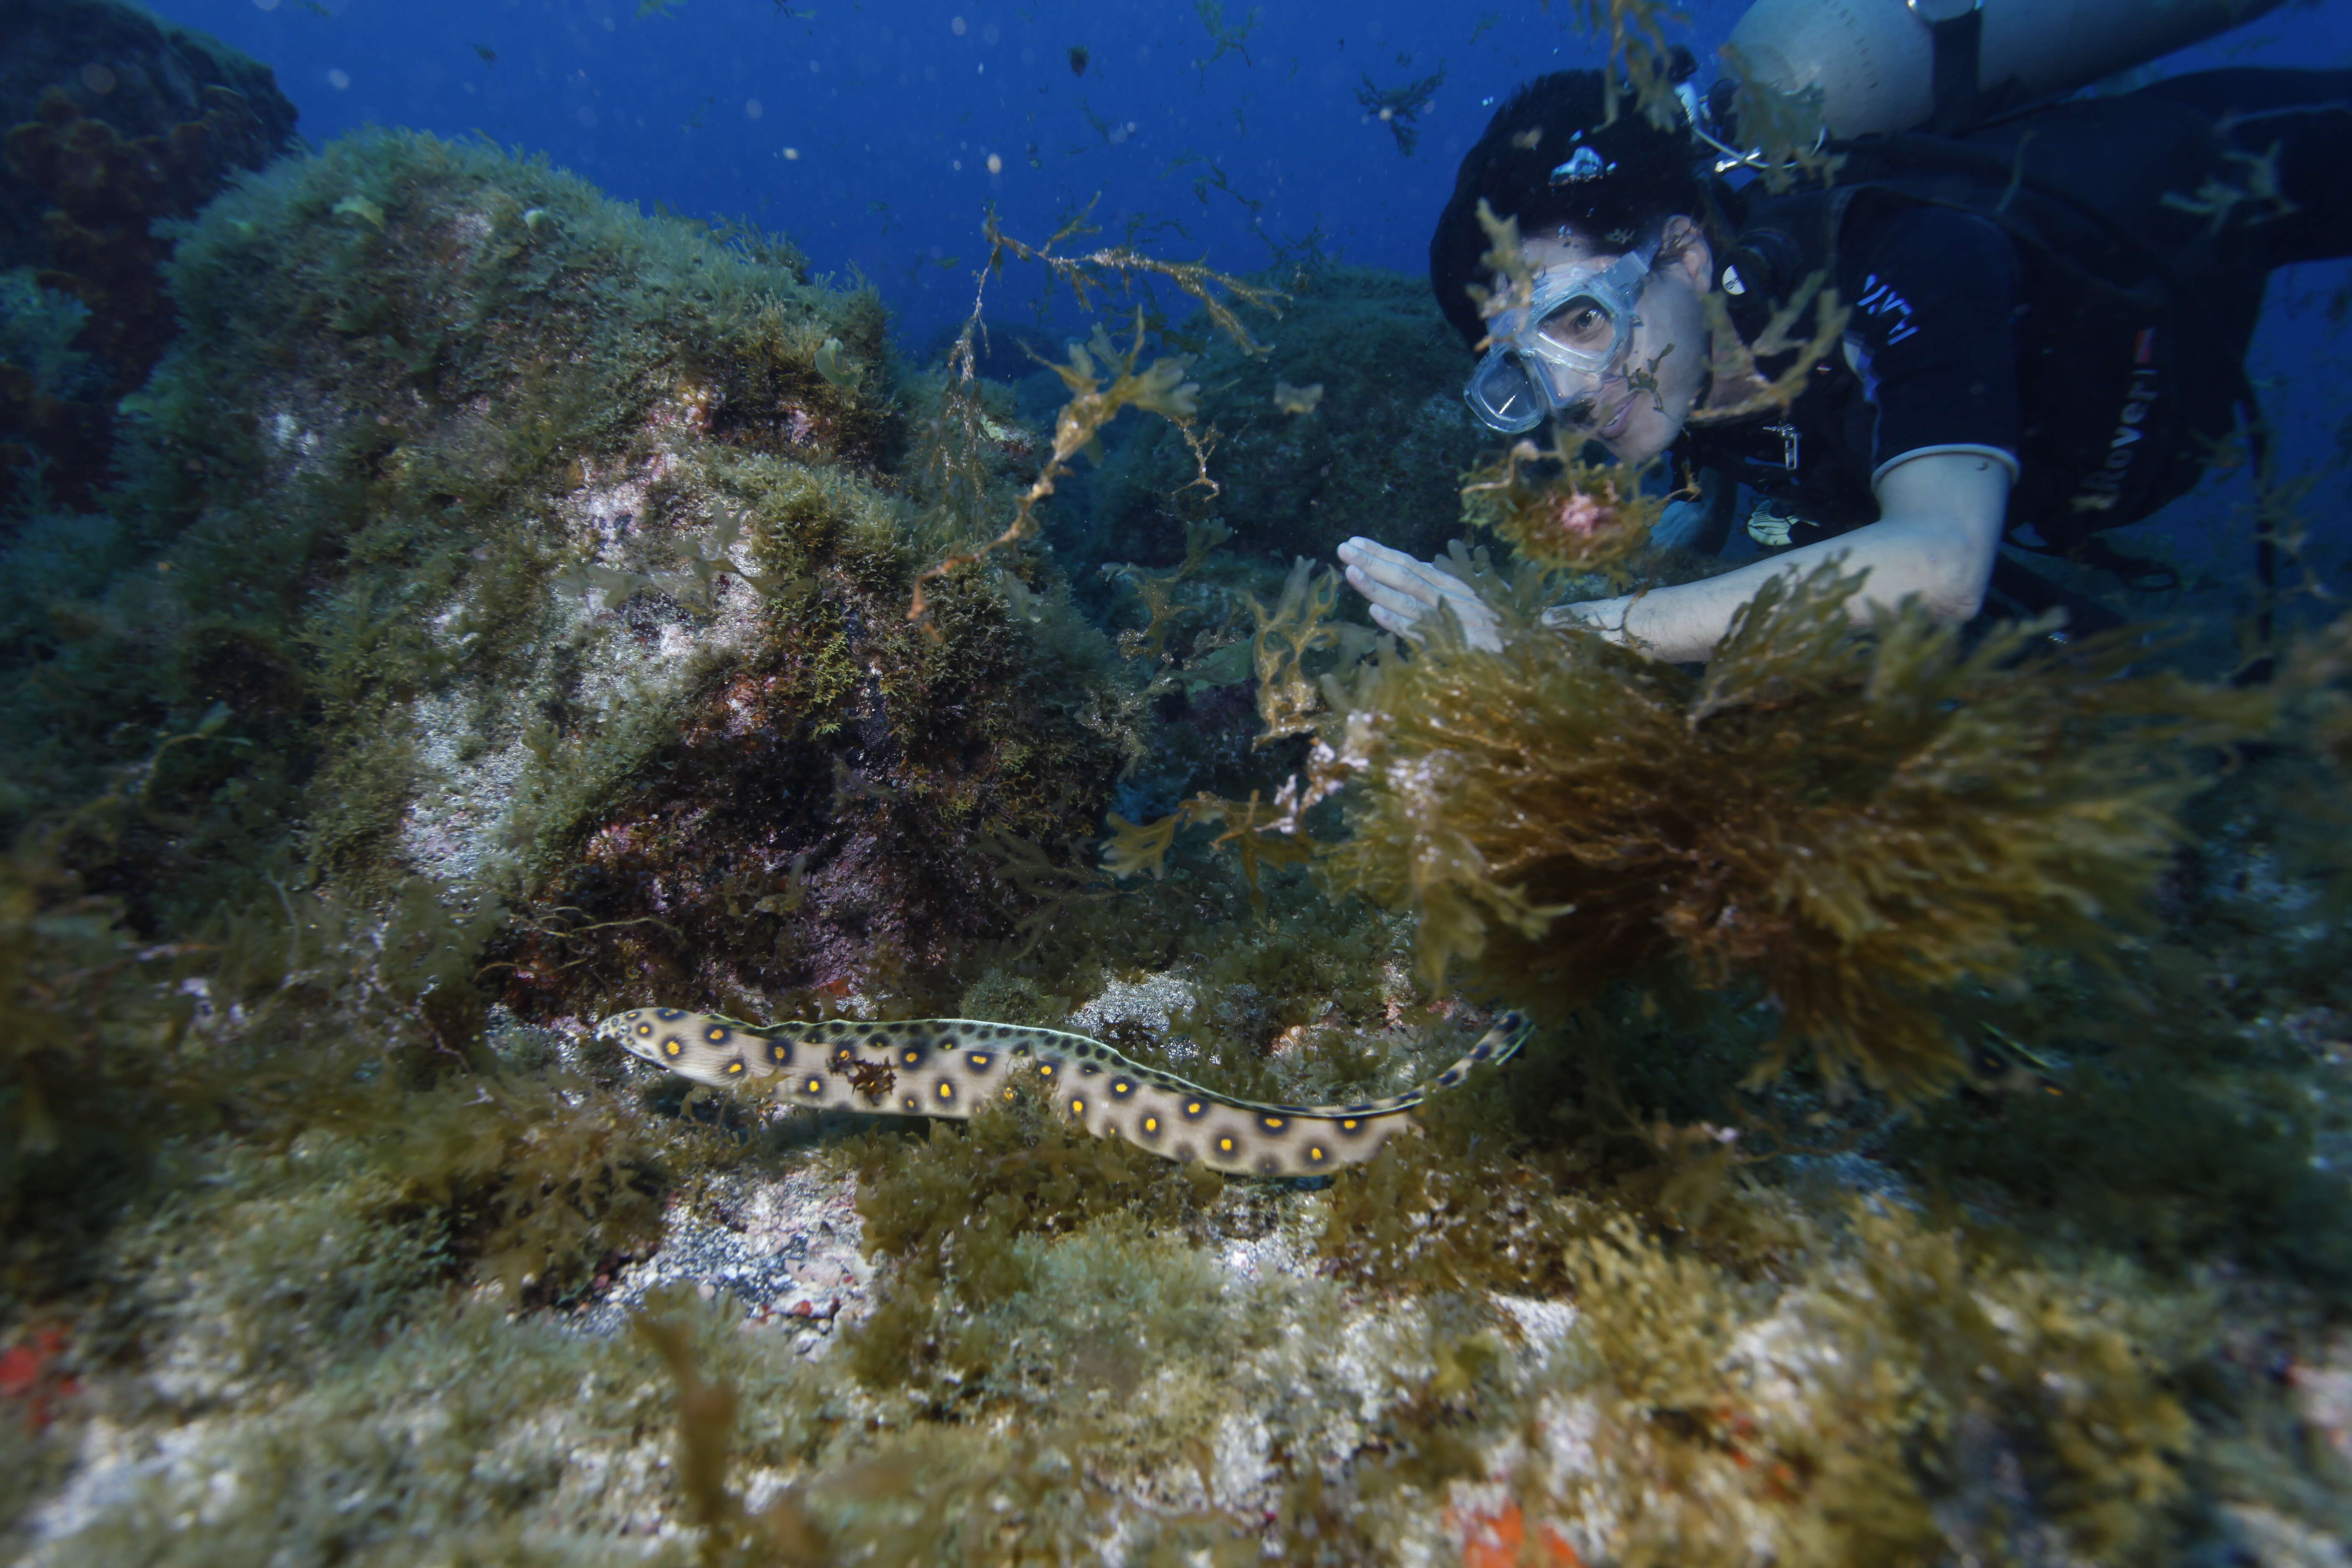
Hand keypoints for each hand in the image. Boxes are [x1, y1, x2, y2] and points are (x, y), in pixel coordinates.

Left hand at [1336, 537, 1502, 651]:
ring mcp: (1445, 619)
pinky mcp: (1449, 643)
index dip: (1380, 553)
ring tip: (1350, 574)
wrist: (1528, 646)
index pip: (1409, 564)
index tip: (1355, 542)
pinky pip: (1418, 631)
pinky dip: (1397, 621)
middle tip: (1343, 550)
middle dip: (1371, 562)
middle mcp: (1444, 596)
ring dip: (1376, 587)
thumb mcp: (1474, 593)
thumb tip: (1423, 566)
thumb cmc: (1501, 619)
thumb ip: (1446, 583)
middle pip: (1403, 576)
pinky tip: (1375, 612)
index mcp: (1448, 582)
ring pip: (1405, 600)